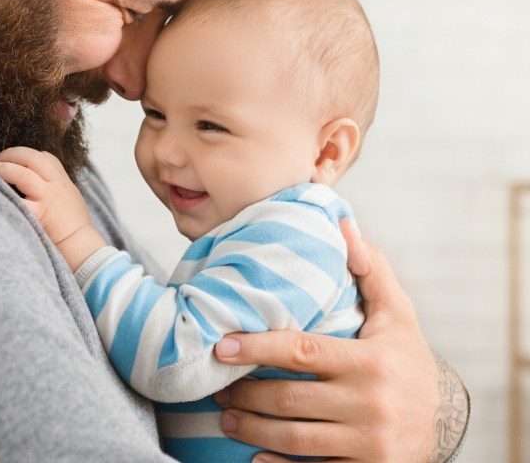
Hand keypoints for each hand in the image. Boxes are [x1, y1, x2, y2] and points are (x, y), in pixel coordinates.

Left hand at [0, 147, 105, 269]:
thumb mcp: (71, 198)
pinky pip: (16, 200)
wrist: (81, 246)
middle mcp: (55, 186)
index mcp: (63, 181)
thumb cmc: (74, 226)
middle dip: (11, 154)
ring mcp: (47, 199)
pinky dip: (2, 193)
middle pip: (31, 159)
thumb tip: (38, 177)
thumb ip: (56, 186)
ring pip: (22, 174)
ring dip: (1, 168)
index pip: (45, 157)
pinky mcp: (38, 215)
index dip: (26, 153)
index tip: (12, 156)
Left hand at [212, 220, 468, 461]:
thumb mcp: (397, 313)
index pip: (300, 352)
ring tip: (226, 418)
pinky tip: (254, 459)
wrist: (445, 420)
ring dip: (252, 430)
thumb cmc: (407, 358)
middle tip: (216, 388)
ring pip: (294, 439)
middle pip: (289, 399)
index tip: (222, 346)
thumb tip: (342, 223)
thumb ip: (369, 269)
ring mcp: (369, 443)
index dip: (256, 348)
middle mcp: (370, 403)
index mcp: (371, 361)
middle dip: (245, 395)